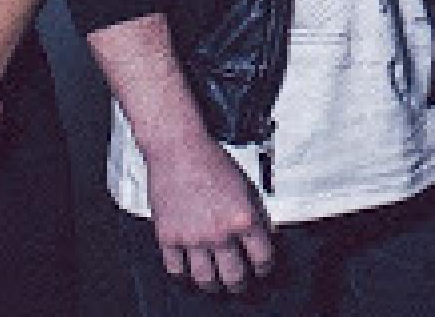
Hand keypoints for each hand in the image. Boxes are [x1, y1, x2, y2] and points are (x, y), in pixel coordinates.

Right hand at [144, 138, 275, 293]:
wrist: (178, 149)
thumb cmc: (212, 161)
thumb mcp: (247, 186)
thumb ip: (257, 214)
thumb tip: (266, 237)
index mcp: (243, 219)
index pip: (262, 258)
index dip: (265, 268)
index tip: (261, 269)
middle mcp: (219, 233)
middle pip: (234, 276)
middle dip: (240, 285)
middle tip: (239, 286)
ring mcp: (192, 238)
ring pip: (205, 280)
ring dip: (213, 286)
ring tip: (215, 285)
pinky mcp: (168, 237)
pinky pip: (176, 270)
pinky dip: (183, 276)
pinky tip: (188, 273)